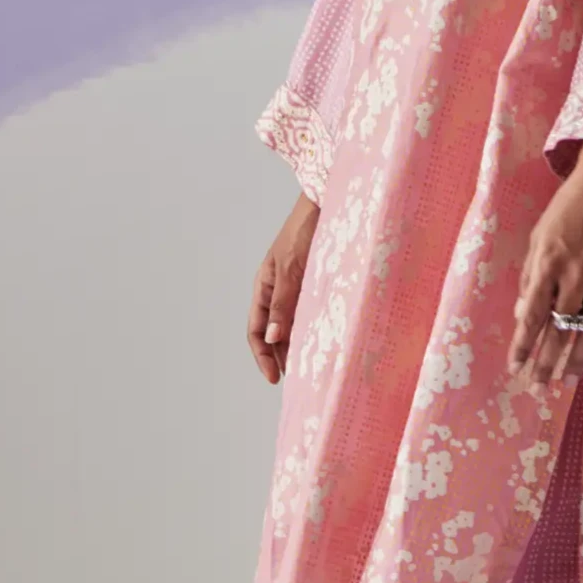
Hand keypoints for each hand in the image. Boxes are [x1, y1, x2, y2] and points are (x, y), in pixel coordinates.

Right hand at [248, 195, 319, 384]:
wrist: (326, 204)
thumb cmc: (304, 230)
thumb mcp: (291, 269)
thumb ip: (283, 303)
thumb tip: (272, 338)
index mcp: (263, 286)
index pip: (255, 329)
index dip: (262, 355)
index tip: (275, 378)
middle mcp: (277, 290)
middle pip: (273, 332)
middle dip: (280, 356)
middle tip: (296, 379)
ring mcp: (296, 288)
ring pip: (292, 325)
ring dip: (296, 346)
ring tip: (308, 367)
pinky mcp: (315, 284)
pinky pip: (309, 313)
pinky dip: (311, 329)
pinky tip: (322, 342)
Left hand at [509, 135, 582, 384]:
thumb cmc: (568, 205)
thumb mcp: (539, 235)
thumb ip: (532, 277)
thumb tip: (525, 315)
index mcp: (549, 265)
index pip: (533, 317)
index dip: (523, 346)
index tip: (515, 369)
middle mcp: (576, 276)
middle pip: (560, 330)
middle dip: (547, 362)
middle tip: (539, 387)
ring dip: (578, 358)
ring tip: (568, 379)